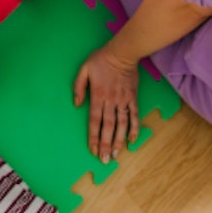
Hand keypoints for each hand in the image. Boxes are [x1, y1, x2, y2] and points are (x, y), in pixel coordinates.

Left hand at [72, 45, 140, 163]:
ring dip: (119, 140)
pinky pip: (135, 115)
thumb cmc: (101, 60)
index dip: (94, 136)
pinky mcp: (132, 98)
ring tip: (117, 155)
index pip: (94, 121)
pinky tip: (132, 140)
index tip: (93, 150)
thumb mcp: (83, 69)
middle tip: (105, 160)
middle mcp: (111, 101)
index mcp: (97, 96)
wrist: (123, 52)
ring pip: (122, 124)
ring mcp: (123, 100)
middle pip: (108, 126)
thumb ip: (78, 87)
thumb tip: (76, 104)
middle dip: (106, 144)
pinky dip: (134, 128)